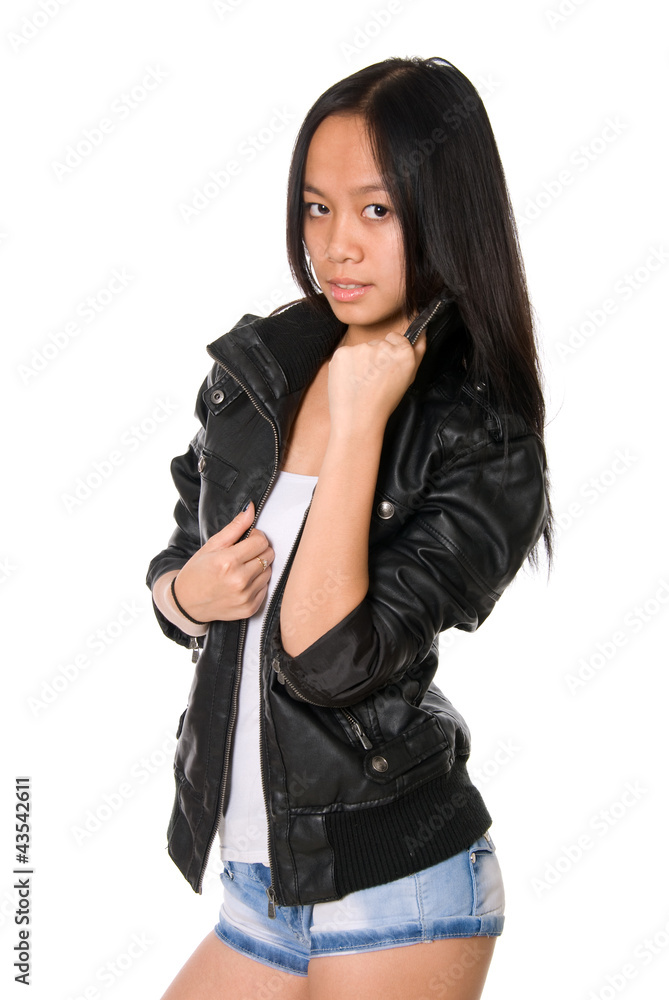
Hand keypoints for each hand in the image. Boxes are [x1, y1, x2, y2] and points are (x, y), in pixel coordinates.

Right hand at [172, 502, 274, 622]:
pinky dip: (257, 584)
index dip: (255, 537)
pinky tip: (242, 583)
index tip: (247, 540)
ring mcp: (245, 596)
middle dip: (259, 551)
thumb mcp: (212, 546)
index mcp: (228, 562)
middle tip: (243, 554)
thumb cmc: (197, 572)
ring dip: (259, 568)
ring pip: (269, 572)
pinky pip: (265, 588)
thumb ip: (235, 527)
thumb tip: (250, 509)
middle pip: (268, 556)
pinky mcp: (250, 609)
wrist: (187, 603)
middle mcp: (239, 581)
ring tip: (241, 570)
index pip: (261, 542)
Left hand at [327, 327, 427, 433]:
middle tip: (373, 380)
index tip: (386, 368)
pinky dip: (346, 365)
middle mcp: (383, 347)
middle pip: (378, 343)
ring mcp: (361, 349)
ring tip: (361, 383)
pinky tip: (350, 381)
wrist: (358, 419)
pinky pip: (346, 354)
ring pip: (361, 349)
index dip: (390, 354)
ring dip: (360, 361)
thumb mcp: (408, 378)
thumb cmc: (384, 402)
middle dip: (375, 357)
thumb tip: (422, 332)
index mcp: (404, 353)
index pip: (396, 338)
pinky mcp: (342, 353)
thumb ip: (417, 352)